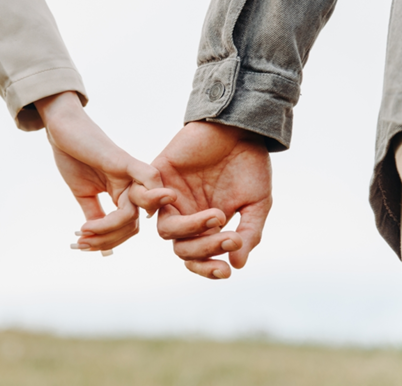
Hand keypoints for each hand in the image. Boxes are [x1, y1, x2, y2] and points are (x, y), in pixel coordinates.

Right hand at [34, 92, 176, 252]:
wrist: (62, 128)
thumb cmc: (72, 156)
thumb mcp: (83, 192)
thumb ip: (95, 214)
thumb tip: (97, 240)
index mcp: (124, 194)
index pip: (126, 227)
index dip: (106, 240)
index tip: (81, 244)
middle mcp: (132, 186)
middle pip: (132, 225)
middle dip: (106, 238)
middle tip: (81, 241)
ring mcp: (131, 174)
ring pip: (135, 212)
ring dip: (109, 227)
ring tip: (85, 230)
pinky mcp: (126, 161)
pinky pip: (149, 178)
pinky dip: (142, 199)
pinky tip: (110, 215)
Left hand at [152, 121, 271, 278]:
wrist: (241, 129)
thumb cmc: (250, 166)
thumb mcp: (256, 203)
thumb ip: (249, 232)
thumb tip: (238, 264)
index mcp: (206, 227)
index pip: (198, 257)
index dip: (208, 268)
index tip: (225, 271)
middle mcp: (186, 216)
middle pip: (181, 248)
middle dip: (204, 250)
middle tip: (230, 237)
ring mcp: (170, 197)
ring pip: (165, 229)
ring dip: (189, 229)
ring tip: (217, 215)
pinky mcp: (158, 174)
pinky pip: (144, 196)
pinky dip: (153, 201)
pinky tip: (175, 196)